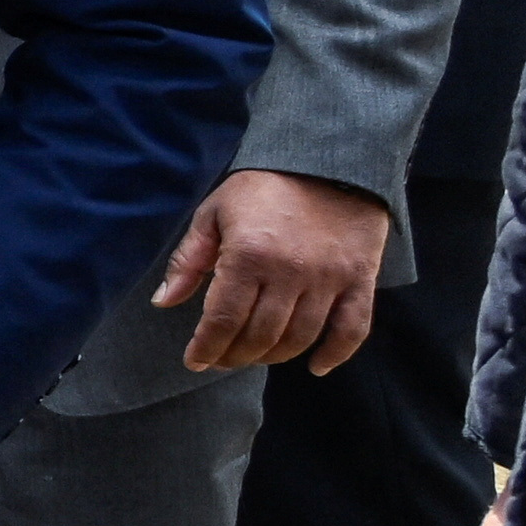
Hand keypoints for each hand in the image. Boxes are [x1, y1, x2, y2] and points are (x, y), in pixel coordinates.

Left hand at [151, 169, 390, 373]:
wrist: (330, 159)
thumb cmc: (264, 186)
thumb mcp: (214, 213)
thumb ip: (188, 259)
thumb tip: (164, 302)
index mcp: (249, 256)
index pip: (223, 320)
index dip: (206, 348)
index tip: (195, 361)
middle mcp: (291, 272)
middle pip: (260, 336)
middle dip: (234, 356)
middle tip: (221, 358)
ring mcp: (330, 278)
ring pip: (300, 338)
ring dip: (273, 356)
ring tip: (254, 355)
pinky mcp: (361, 278)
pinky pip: (353, 328)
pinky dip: (336, 354)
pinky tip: (315, 366)